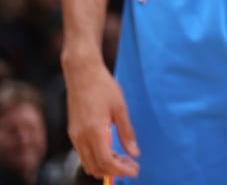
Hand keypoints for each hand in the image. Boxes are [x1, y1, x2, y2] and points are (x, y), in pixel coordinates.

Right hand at [64, 53, 138, 178]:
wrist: (82, 74)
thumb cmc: (103, 87)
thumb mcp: (120, 108)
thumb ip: (127, 132)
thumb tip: (135, 153)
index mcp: (94, 132)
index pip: (105, 162)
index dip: (121, 170)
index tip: (135, 170)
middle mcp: (81, 138)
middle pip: (95, 167)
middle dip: (114, 171)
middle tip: (132, 165)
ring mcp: (75, 136)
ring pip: (87, 163)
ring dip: (105, 166)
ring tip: (124, 159)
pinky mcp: (73, 132)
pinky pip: (83, 154)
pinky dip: (97, 158)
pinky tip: (111, 150)